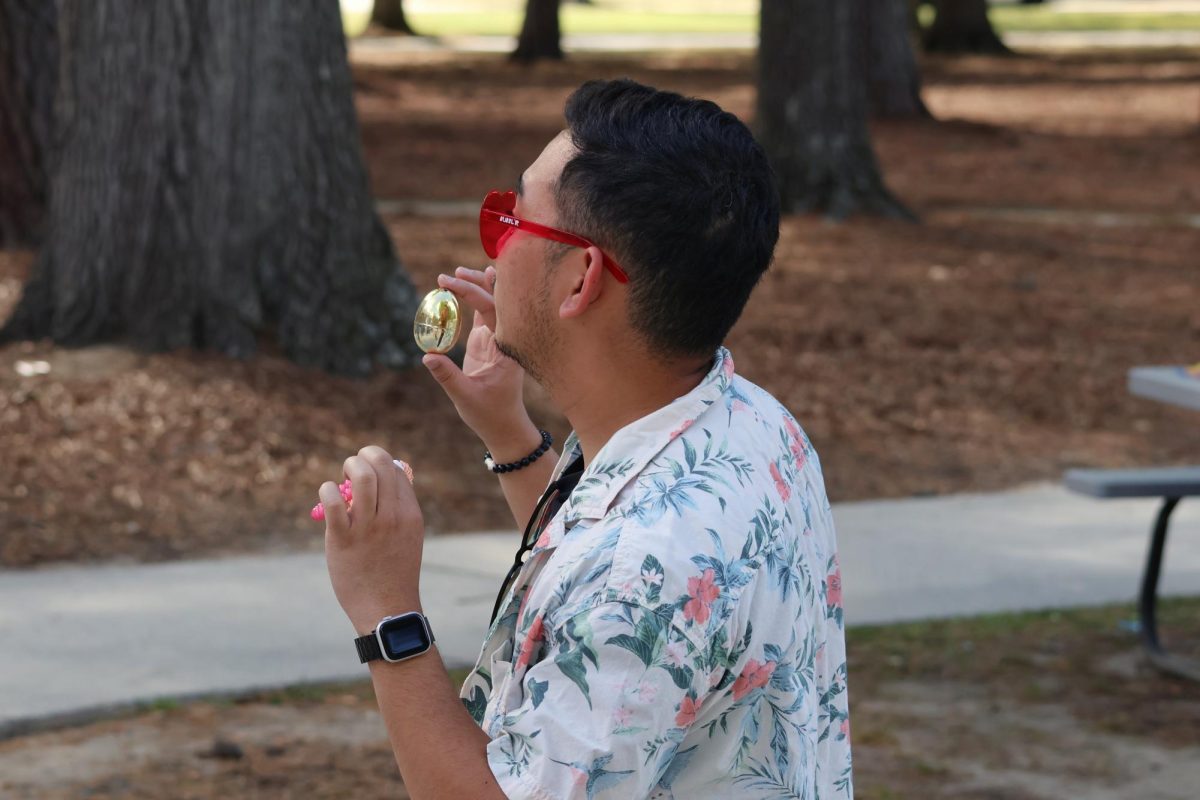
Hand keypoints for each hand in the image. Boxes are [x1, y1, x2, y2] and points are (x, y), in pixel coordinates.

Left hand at [320, 445, 422, 633]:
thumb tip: (389, 480)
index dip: (381, 463)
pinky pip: (333, 501)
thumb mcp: (408, 537)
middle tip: (353, 465)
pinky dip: (327, 489)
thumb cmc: (394, 572)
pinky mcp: (343, 539)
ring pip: (361, 476)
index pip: (396, 471)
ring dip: (349, 467)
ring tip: (342, 476)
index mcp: (410, 514)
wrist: (386, 609)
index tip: (368, 472)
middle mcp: (392, 517)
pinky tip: (327, 495)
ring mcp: (368, 527)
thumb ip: (399, 510)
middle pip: (381, 465)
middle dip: (364, 456)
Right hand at [422, 266, 532, 450]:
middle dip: (476, 282)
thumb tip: (427, 356)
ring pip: (490, 304)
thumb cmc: (490, 414)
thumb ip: (447, 377)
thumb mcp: (466, 397)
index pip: (491, 310)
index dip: (470, 292)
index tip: (449, 282)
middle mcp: (505, 338)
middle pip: (495, 300)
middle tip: (452, 273)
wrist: (504, 425)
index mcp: (506, 347)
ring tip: (456, 273)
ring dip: (476, 287)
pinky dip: (473, 300)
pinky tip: (463, 285)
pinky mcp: (487, 342)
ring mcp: (497, 338)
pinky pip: (482, 314)